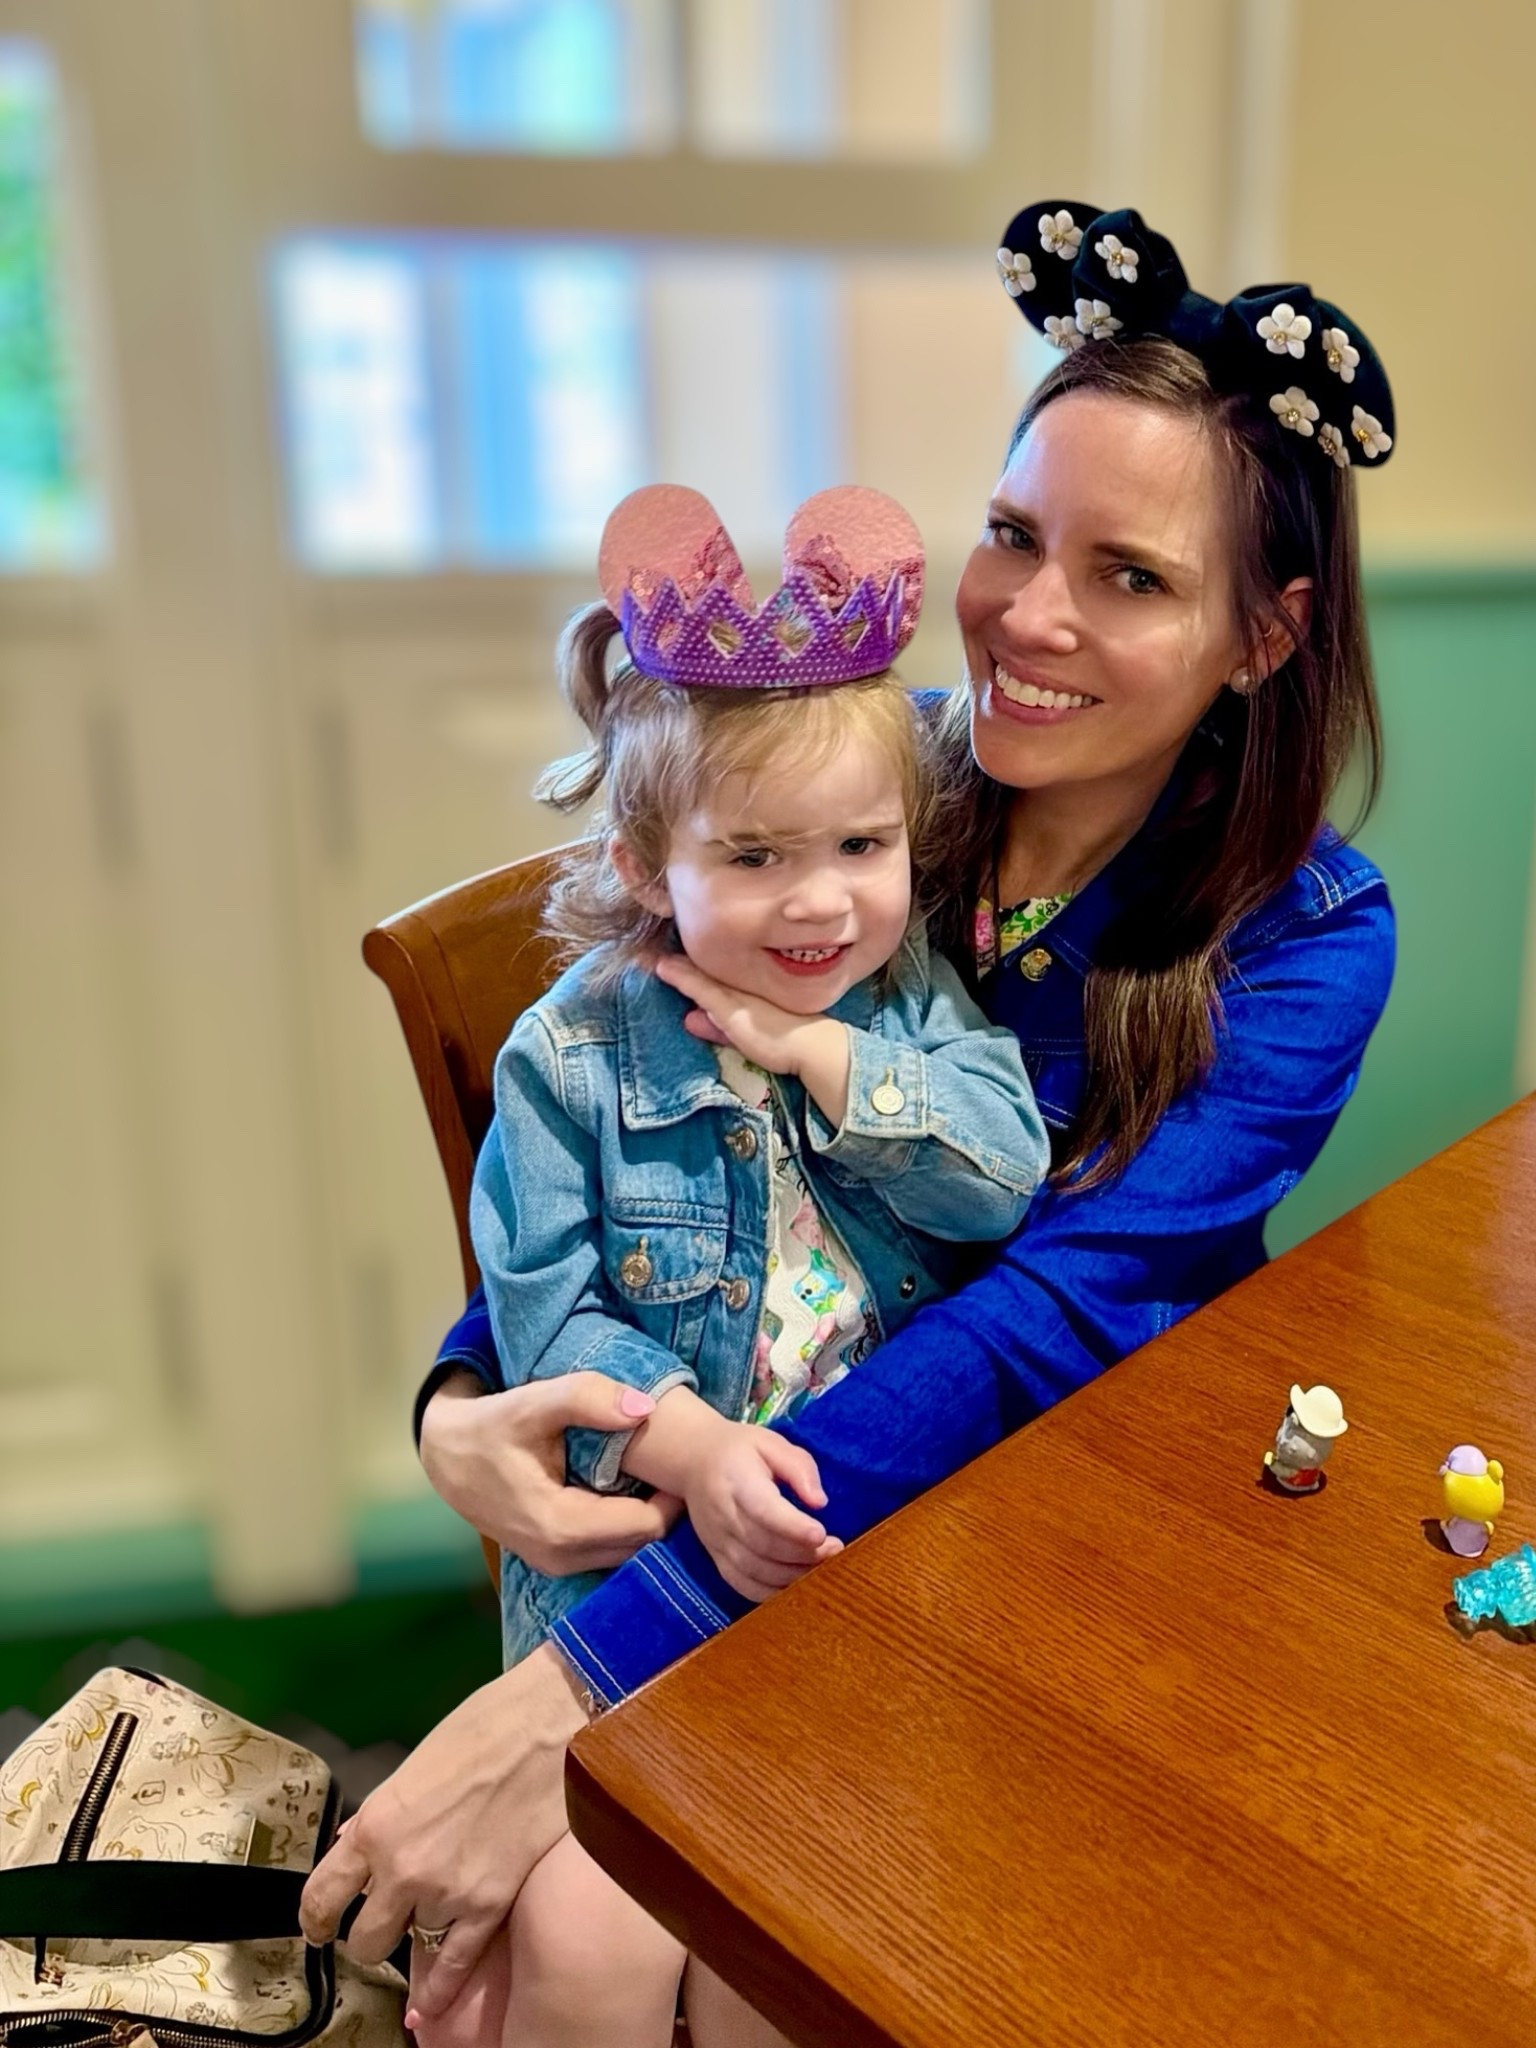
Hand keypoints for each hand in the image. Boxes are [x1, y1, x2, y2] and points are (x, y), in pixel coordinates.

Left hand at [299, 1644, 586, 2015]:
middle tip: (385, 1922)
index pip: (322, 1895)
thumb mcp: (415, 1767)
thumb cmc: (483, 1727)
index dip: (315, 1920)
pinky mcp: (490, 1904)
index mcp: (376, 1825)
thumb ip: (383, 1816)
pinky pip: (455, 1963)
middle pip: (363, 1938)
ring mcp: (446, 1892)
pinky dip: (442, 1987)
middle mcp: (402, 1869)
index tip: (320, 1927)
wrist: (549, 1725)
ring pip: (409, 1950)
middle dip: (369, 1934)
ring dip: (414, 1940)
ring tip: (427, 1925)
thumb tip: (355, 1846)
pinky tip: (434, 2003)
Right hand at [419, 1372, 682, 1573]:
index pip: (646, 1526)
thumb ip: (587, 1399)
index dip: (672, 1494)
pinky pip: (611, 1550)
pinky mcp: (557, 1561)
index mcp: (560, 1527)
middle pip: (643, 1543)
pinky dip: (628, 1524)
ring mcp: (558, 1565)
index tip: (679, 1458)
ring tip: (653, 1473)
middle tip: (674, 1464)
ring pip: (630, 1551)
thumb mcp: (534, 1402)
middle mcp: (561, 1558)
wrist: (448, 1456)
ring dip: (648, 1517)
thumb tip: (644, 1408)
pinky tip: (629, 1489)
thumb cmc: (492, 1427)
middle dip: (666, 1508)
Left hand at [652, 954, 849, 1126]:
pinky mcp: (731, 1009)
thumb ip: (717, 1028)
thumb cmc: (787, 1039)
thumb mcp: (744, 1034)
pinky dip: (680, 978)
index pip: (707, 975)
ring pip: (695, 976)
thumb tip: (689, 1019)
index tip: (660, 956)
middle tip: (642, 951)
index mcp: (740, 990)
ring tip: (641, 956)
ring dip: (668, 966)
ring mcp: (734, 996)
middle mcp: (736, 987)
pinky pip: (701, 989)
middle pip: (698, 971)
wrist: (814, 1046)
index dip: (684, 965)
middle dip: (671, 961)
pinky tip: (661, 967)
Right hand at [680, 1412, 843, 1603]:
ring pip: (755, 1570)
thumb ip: (798, 1467)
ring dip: (793, 1575)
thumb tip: (820, 1502)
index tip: (821, 1534)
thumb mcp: (770, 1442)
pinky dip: (771, 1593)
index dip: (793, 1526)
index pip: (763, 1510)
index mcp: (736, 1481)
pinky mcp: (716, 1557)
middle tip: (836, 1549)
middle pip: (763, 1545)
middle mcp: (723, 1515)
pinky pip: (743, 1585)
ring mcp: (717, 1541)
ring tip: (823, 1565)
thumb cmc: (739, 1450)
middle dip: (803, 1553)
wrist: (691, 1462)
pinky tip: (797, 1585)